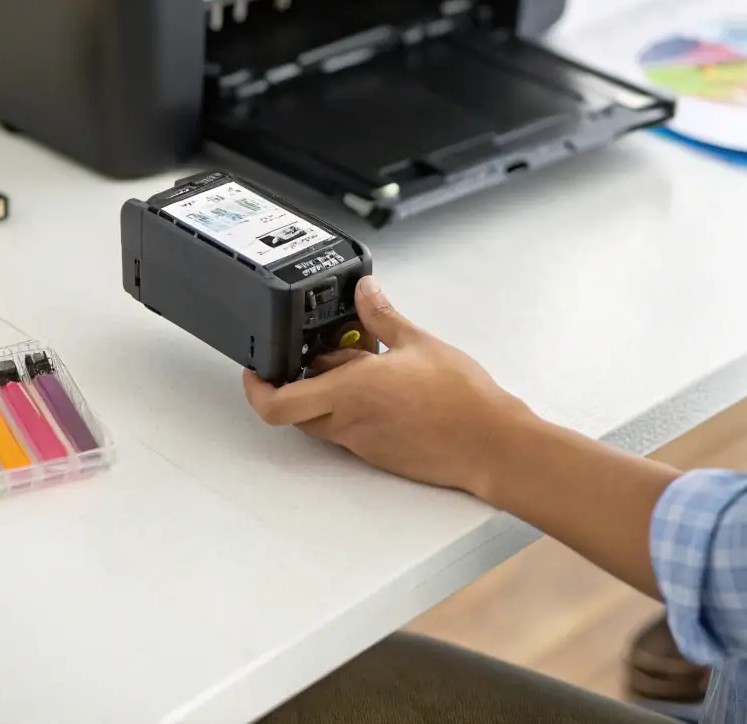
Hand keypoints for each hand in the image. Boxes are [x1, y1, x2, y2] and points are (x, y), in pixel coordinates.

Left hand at [243, 278, 528, 497]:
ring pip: (322, 419)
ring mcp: (364, 442)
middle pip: (295, 410)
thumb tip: (364, 291)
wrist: (491, 445)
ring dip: (325, 393)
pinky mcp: (381, 454)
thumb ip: (383, 316)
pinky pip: (349, 429)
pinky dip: (350, 407)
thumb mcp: (419, 342)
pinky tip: (381, 383)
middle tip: (309, 355)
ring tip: (356, 362)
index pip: (279, 403)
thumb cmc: (462, 399)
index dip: (256, 389)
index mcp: (350, 392)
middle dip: (294, 382)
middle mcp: (349, 422)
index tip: (255, 368)